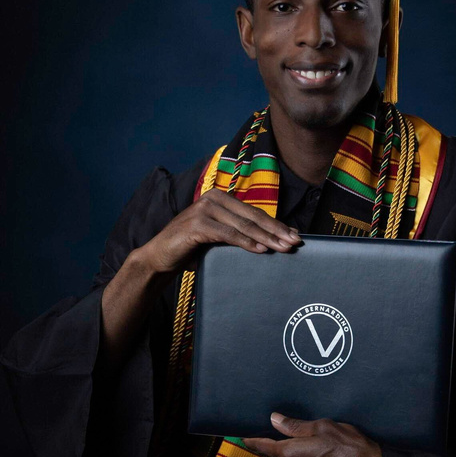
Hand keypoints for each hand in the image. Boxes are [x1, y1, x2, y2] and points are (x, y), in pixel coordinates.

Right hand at [136, 188, 301, 276]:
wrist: (159, 257)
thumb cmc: (191, 248)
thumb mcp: (218, 237)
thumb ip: (238, 233)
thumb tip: (271, 240)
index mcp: (220, 198)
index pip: (254, 212)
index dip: (276, 224)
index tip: (294, 235)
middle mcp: (213, 199)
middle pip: (252, 217)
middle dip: (276, 230)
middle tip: (294, 242)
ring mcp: (204, 210)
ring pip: (243, 225)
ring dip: (266, 237)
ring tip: (282, 247)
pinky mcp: (197, 224)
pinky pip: (227, 234)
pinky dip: (245, 242)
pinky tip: (260, 249)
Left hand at [243, 413, 383, 456]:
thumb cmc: (347, 446)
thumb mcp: (321, 426)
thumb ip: (295, 425)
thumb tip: (274, 419)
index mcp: (288, 454)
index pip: (259, 446)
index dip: (248, 437)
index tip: (239, 430)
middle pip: (270, 453)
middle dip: (265, 439)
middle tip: (264, 422)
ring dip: (281, 447)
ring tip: (285, 429)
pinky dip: (292, 454)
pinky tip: (301, 443)